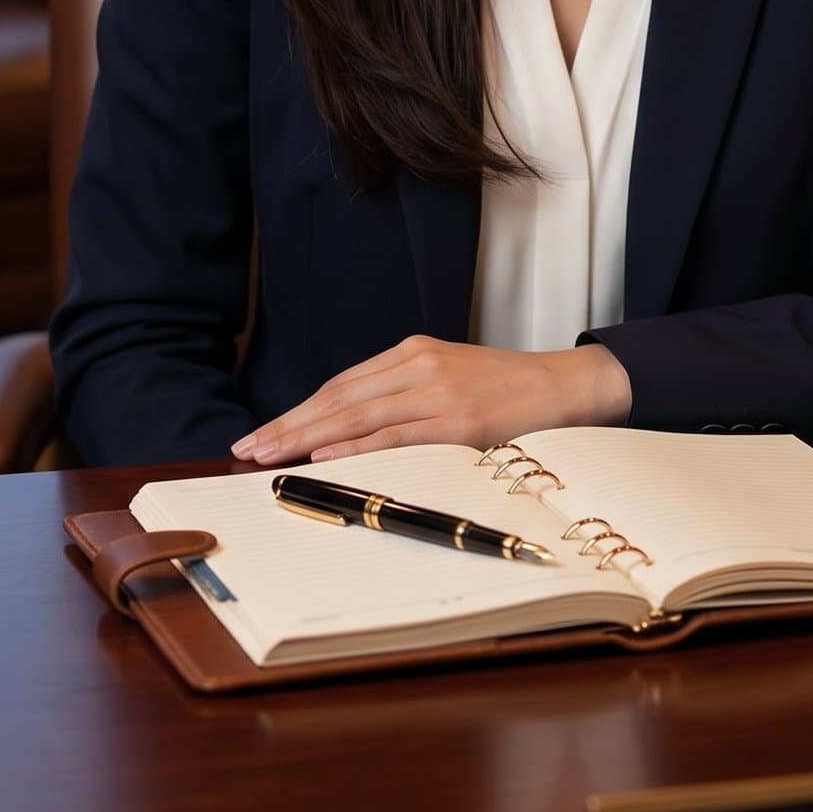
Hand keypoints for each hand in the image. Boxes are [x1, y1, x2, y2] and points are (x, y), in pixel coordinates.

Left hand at [234, 337, 631, 466]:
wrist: (564, 386)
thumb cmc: (505, 390)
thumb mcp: (448, 378)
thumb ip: (403, 395)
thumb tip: (350, 429)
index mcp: (413, 353)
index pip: (340, 385)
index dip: (298, 410)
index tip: (265, 432)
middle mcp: (417, 365)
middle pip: (337, 398)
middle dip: (288, 425)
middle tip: (249, 448)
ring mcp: (436, 392)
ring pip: (356, 416)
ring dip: (307, 439)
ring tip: (270, 457)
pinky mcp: (455, 422)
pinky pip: (394, 436)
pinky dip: (354, 448)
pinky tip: (323, 458)